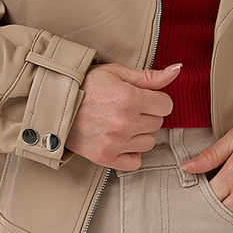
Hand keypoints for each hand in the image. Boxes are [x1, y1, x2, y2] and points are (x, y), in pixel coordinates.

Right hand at [65, 61, 183, 169]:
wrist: (55, 104)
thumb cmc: (86, 85)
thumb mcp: (117, 72)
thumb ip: (150, 76)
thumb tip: (177, 70)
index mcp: (129, 98)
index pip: (166, 105)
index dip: (156, 100)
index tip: (142, 98)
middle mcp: (124, 122)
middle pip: (158, 123)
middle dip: (146, 115)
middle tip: (126, 108)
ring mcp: (115, 142)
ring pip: (149, 142)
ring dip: (139, 134)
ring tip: (120, 123)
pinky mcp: (105, 157)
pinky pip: (135, 162)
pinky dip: (130, 153)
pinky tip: (119, 140)